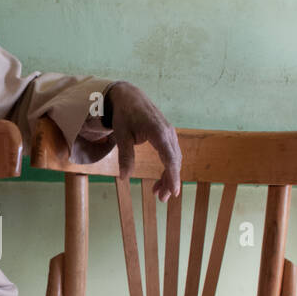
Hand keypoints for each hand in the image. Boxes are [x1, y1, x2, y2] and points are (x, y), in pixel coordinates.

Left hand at [81, 82, 180, 201]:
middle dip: (169, 181)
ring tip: (158, 193)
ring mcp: (170, 133)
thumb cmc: (124, 115)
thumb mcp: (121, 135)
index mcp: (158, 132)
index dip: (172, 176)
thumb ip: (125, 156)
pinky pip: (171, 154)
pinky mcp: (167, 135)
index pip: (169, 158)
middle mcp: (168, 132)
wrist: (129, 97)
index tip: (174, 191)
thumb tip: (124, 177)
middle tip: (161, 199)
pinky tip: (160, 181)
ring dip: (168, 177)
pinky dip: (168, 168)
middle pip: (174, 161)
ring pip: (174, 160)